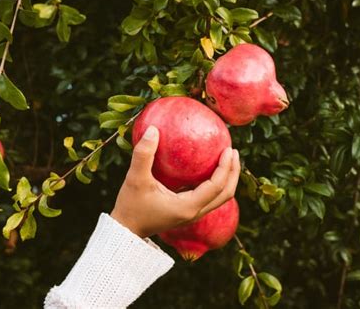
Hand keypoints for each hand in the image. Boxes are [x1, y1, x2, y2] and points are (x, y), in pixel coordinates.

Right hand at [111, 125, 240, 237]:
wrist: (125, 230)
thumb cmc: (130, 206)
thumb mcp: (135, 178)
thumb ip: (143, 154)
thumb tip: (153, 129)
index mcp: (188, 206)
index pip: (216, 186)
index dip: (225, 167)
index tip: (228, 149)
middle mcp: (194, 213)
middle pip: (226, 194)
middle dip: (233, 173)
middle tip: (233, 151)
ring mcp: (192, 214)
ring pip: (220, 197)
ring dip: (227, 178)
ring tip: (227, 158)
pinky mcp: (187, 212)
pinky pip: (209, 196)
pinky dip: (215, 182)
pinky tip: (208, 167)